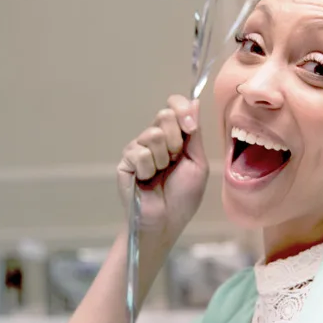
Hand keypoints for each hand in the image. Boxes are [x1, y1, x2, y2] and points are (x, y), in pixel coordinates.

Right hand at [117, 95, 208, 247]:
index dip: (181, 109)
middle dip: (176, 140)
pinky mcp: (125, 162)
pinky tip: (147, 180)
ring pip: (152, 135)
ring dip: (163, 159)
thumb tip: (195, 102)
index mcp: (174, 136)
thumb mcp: (197, 162)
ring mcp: (138, 149)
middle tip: (175, 161)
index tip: (190, 126)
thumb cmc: (183, 196)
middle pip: (164, 116)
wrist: (167, 220)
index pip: (174, 105)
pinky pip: (139, 153)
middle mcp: (154, 139)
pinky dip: (148, 169)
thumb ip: (194, 134)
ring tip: (160, 174)